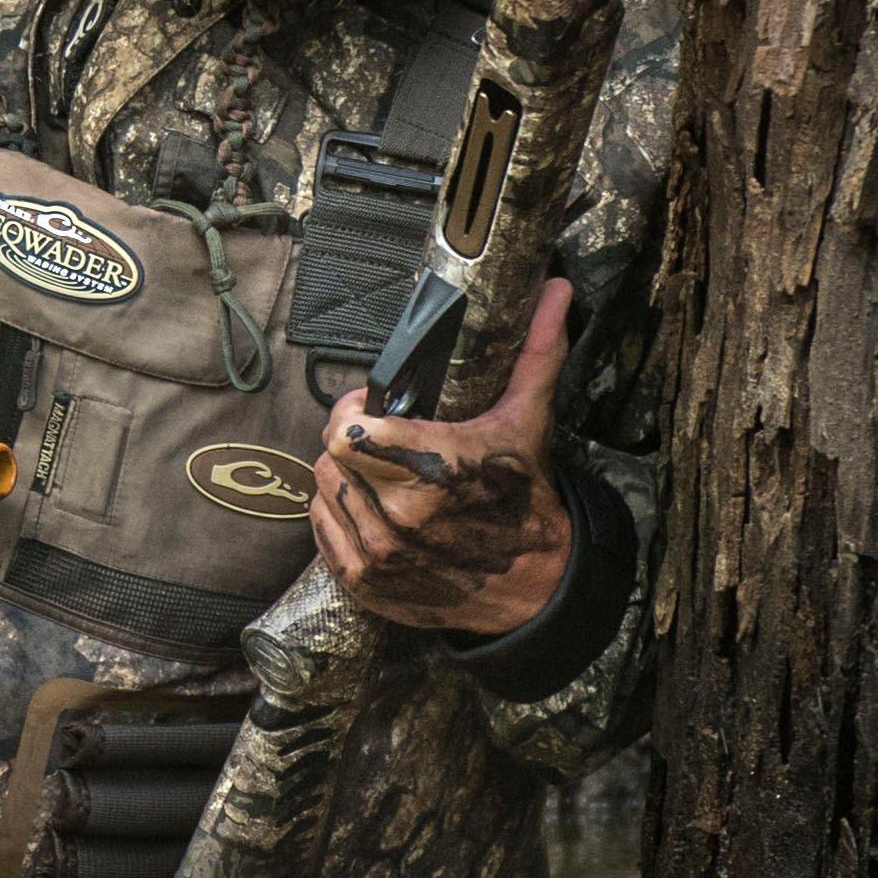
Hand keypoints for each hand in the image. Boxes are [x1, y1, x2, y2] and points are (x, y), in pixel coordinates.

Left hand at [313, 277, 576, 632]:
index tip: (373, 409)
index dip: (353, 412)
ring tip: (379, 474)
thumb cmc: (522, 498)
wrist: (533, 587)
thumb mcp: (526, 422)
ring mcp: (378, 555)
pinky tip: (372, 508)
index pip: (346, 429)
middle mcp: (399, 516)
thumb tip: (556, 291)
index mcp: (432, 470)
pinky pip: (321, 530)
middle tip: (381, 442)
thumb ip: (533, 352)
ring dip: (344, 478)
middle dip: (352, 443)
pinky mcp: (363, 584)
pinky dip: (339, 516)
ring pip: (324, 490)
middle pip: (332, 456)